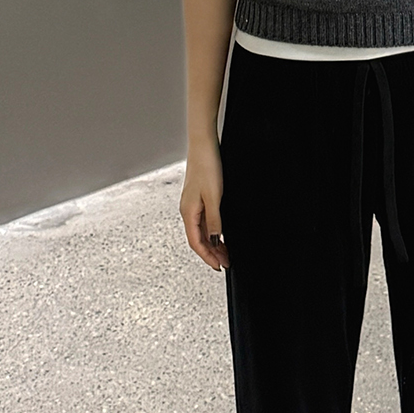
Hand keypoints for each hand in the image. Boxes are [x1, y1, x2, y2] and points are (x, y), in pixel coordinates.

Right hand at [180, 145, 227, 269]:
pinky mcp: (198, 198)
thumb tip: (215, 240)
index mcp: (188, 212)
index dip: (208, 257)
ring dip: (213, 243)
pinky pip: (203, 221)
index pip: (196, 243)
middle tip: (226, 262)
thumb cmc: (206, 166)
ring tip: (225, 252)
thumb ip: (214, 221)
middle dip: (212, 253)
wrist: (204, 145)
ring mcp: (192, 204)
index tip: (219, 266)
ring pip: (201, 231)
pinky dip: (212, 231)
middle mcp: (187, 210)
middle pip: (199, 239)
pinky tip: (220, 234)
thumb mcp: (214, 197)